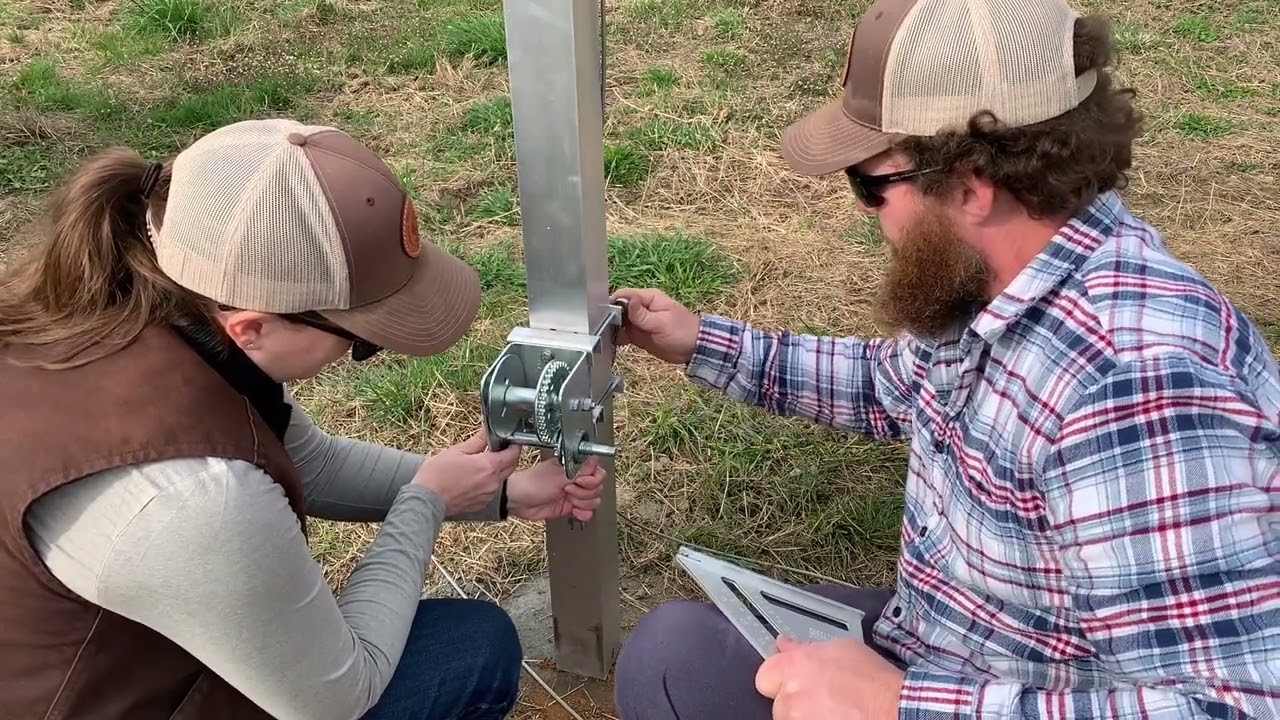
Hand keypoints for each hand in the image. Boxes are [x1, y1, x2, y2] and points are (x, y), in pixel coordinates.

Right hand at [412, 429, 521, 515]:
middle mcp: (493, 482)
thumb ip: (477, 441)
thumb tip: (487, 430)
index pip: (513, 454)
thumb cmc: (437, 474)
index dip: (514, 445)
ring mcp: (488, 494)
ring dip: (498, 469)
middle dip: (509, 456)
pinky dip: (489, 481)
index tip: (511, 440)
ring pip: (502, 478)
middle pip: (511, 466)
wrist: (427, 500)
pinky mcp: (482, 503)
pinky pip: (492, 489)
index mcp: (488, 466)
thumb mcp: (457, 451)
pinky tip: (475, 477)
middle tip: (499, 448)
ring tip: (483, 462)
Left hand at [506, 455, 606, 521]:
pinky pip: (587, 513)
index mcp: (574, 468)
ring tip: (568, 500)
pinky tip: (573, 511)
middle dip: (585, 492)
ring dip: (582, 503)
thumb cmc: (532, 483)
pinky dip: (582, 514)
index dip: (592, 479)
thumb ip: (580, 470)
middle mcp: (576, 480)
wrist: (518, 501)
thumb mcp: (558, 475)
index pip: (597, 472)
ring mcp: (574, 495)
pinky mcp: (570, 508)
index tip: (579, 481)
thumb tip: (595, 459)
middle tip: (568, 491)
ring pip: (594, 501)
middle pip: (598, 488)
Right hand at [610, 288, 700, 364]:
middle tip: (603, 329)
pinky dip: (618, 338)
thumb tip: (627, 300)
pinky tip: (613, 344)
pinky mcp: (639, 334)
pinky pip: (624, 334)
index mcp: (648, 298)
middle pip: (618, 309)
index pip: (625, 295)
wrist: (694, 349)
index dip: (613, 303)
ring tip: (606, 338)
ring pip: (619, 322)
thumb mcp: (661, 323)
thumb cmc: (682, 332)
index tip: (605, 315)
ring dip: (613, 328)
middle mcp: (641, 308)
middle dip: (610, 318)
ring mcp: (639, 322)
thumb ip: (642, 314)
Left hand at [755, 636, 903, 719]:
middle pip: (777, 701)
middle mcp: (791, 696)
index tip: (789, 680)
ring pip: (789, 719)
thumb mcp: (840, 649)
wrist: (894, 708)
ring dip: (804, 715)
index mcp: (794, 667)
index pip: (764, 675)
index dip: (778, 677)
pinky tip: (835, 717)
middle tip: (818, 697)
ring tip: (830, 710)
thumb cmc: (873, 680)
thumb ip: (805, 648)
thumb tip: (785, 644)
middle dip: (793, 699)